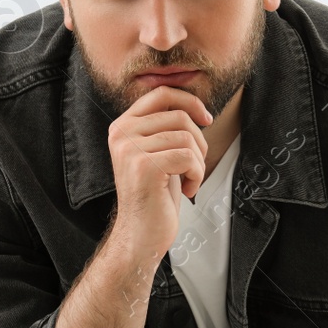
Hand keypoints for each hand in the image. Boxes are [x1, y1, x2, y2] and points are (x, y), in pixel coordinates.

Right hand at [107, 86, 212, 261]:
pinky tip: (187, 189)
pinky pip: (188, 157)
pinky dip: (197, 175)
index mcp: (122, 126)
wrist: (141, 234)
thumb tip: (193, 103)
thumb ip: (165, 126)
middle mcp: (121, 133)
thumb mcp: (156, 152)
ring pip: (187, 138)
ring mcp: (131, 149)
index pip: (161, 93)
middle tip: (194, 166)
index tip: (206, 118)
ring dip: (198, 162)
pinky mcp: (144, 166)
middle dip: (198, 142)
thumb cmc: (154, 195)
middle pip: (179, 116)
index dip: (190, 101)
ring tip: (188, 180)